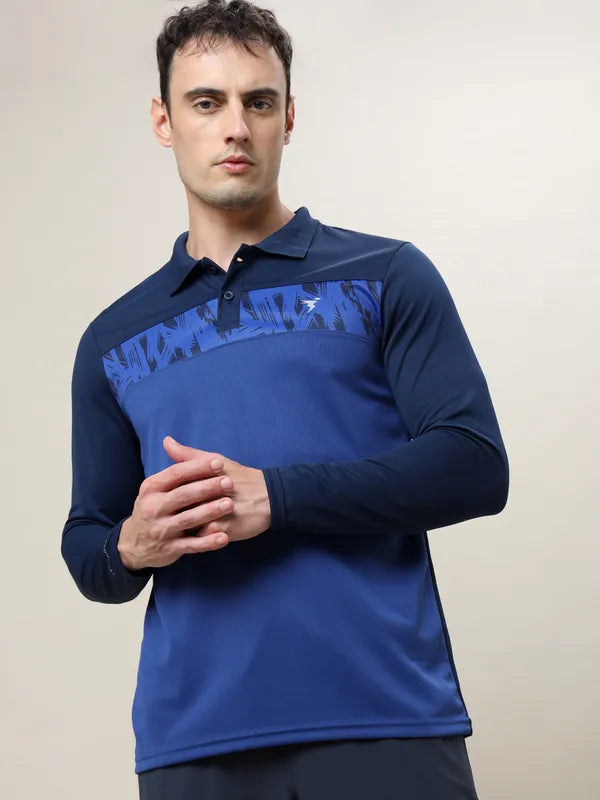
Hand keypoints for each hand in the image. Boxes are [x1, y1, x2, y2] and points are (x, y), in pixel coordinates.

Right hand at [117, 445, 237, 570]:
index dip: (198, 467)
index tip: (220, 462)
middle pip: (183, 495)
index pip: (176, 474)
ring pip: (188, 519)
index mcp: (152, 488)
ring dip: (210, 512)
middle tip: (230, 482)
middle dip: (207, 488)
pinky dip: (208, 542)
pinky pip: (191, 545)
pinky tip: (224, 538)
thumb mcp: (155, 488)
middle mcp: (154, 507)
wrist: (133, 544)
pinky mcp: (169, 549)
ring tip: (230, 505)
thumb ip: (170, 468)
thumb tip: (169, 440)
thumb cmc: (152, 509)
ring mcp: (161, 529)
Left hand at [164, 436, 271, 543]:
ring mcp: (215, 512)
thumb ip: (188, 455)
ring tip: (184, 527)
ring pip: (188, 523)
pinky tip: (199, 535)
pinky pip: (202, 537)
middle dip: (173, 510)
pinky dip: (199, 537)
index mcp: (202, 474)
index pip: (174, 484)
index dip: (167, 492)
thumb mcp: (215, 461)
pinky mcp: (223, 529)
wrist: (269, 496)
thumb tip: (166, 441)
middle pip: (178, 505)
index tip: (167, 498)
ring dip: (184, 526)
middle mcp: (207, 492)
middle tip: (171, 516)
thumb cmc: (240, 478)